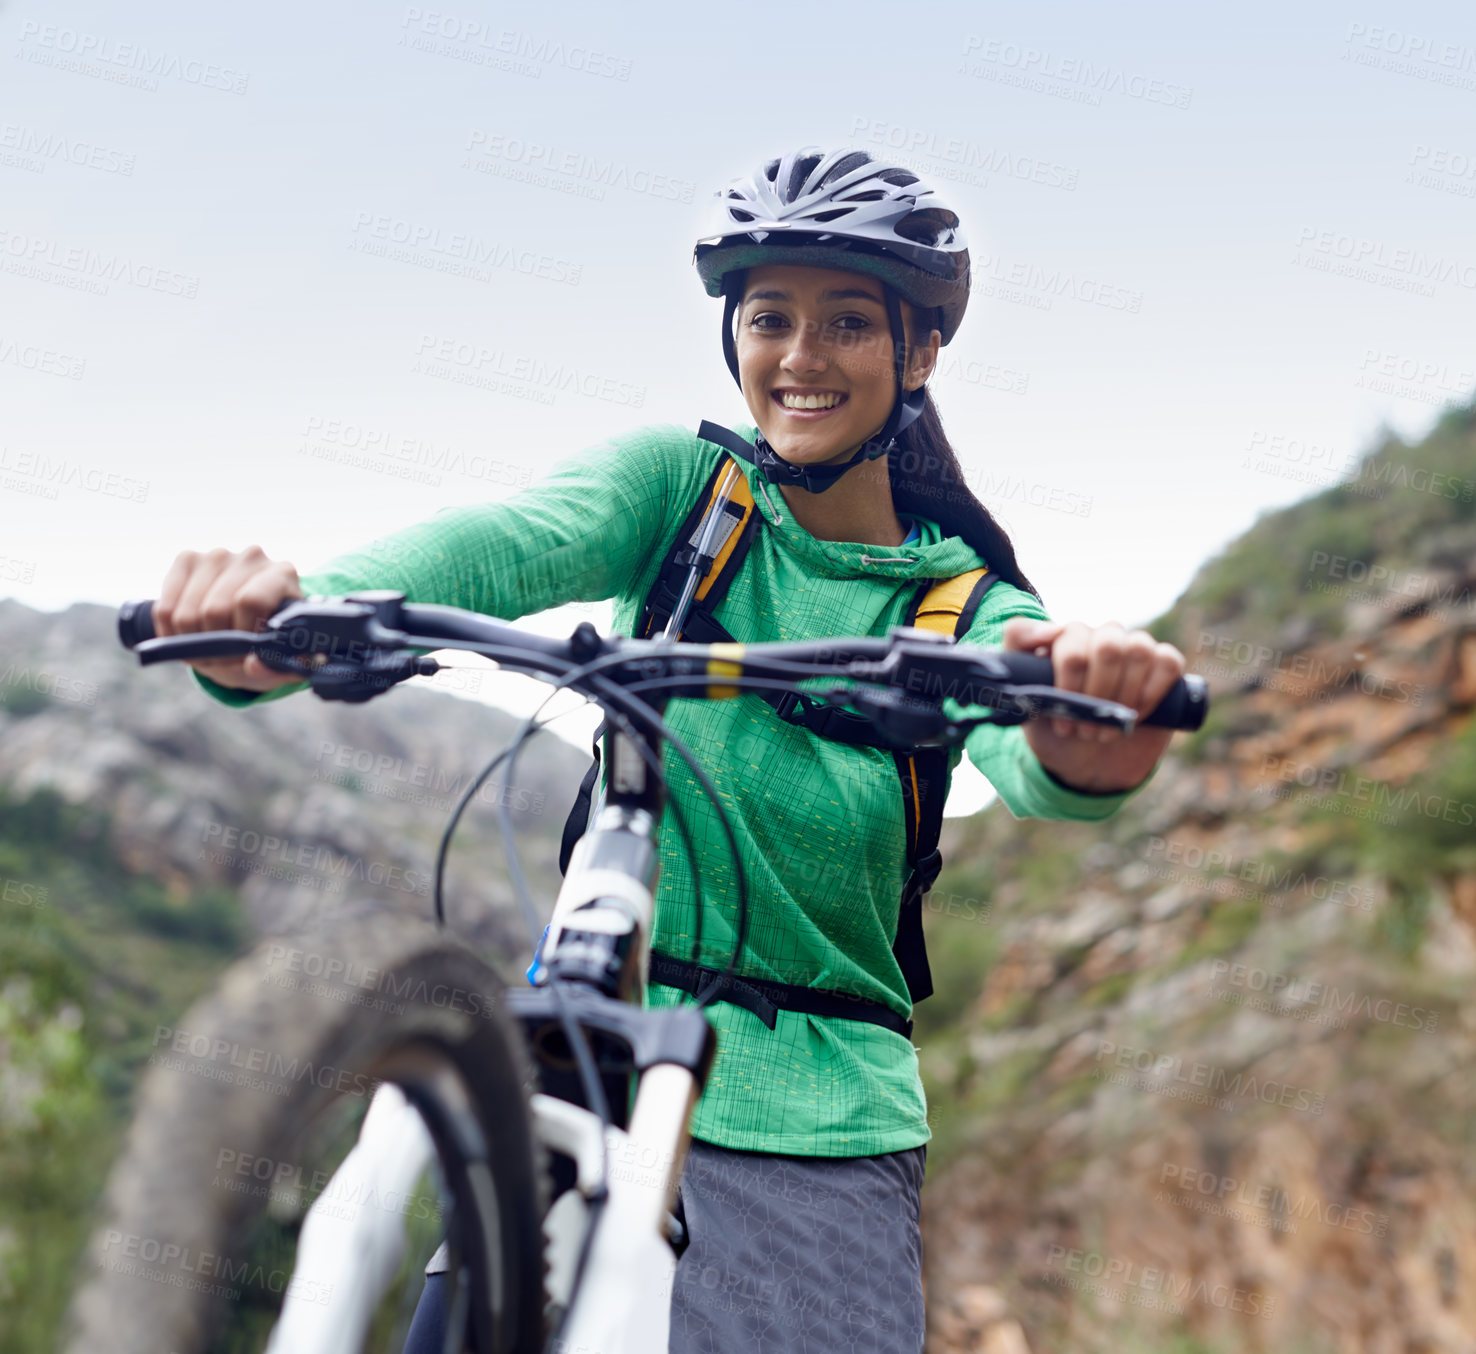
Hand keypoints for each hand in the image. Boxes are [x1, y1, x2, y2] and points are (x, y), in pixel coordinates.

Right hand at [153, 546, 303, 692]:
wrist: (251, 623)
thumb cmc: (270, 641)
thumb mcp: (281, 660)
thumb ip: (274, 667)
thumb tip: (252, 665)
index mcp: (282, 574)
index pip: (250, 601)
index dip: (241, 634)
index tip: (244, 655)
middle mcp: (251, 557)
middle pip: (214, 609)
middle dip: (215, 646)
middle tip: (223, 659)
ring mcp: (216, 556)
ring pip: (185, 613)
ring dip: (192, 644)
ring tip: (208, 651)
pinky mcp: (187, 560)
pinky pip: (164, 609)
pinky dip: (171, 635)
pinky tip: (187, 640)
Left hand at [1002, 618, 1186, 794]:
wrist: (1086, 760)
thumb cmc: (1054, 725)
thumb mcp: (1021, 700)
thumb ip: (1017, 659)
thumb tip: (1052, 631)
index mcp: (1065, 639)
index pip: (1068, 639)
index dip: (1068, 683)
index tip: (1062, 721)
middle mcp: (1099, 636)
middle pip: (1107, 645)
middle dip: (1097, 695)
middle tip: (1085, 730)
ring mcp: (1132, 647)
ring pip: (1138, 649)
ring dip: (1124, 697)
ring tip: (1108, 730)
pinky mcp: (1162, 665)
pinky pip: (1167, 660)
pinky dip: (1153, 691)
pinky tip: (1138, 714)